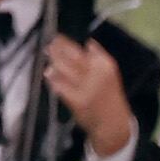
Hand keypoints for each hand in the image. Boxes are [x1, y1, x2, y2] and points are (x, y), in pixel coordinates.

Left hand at [46, 33, 134, 160]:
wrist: (112, 122)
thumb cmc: (108, 96)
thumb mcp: (109, 73)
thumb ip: (100, 57)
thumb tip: (88, 43)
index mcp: (105, 65)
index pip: (83, 51)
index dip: (68, 44)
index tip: (58, 38)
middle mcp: (97, 75)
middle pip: (74, 58)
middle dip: (60, 50)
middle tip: (49, 44)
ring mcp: (87, 88)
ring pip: (68, 71)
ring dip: (55, 62)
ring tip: (47, 55)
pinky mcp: (78, 102)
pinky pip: (63, 88)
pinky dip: (55, 80)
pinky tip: (48, 74)